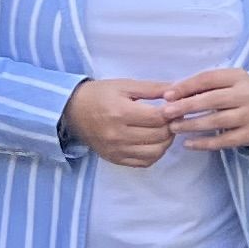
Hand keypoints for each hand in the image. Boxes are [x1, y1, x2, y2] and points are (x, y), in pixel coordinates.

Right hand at [61, 77, 183, 169]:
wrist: (71, 111)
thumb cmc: (99, 94)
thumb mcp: (124, 85)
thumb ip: (152, 88)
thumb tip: (177, 91)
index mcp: (121, 113)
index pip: (158, 118)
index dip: (173, 112)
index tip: (175, 107)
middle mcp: (118, 135)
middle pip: (159, 136)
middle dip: (172, 126)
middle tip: (172, 118)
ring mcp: (116, 150)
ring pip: (155, 152)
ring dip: (166, 141)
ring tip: (164, 129)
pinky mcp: (115, 159)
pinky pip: (144, 163)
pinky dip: (155, 154)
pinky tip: (153, 141)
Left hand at [158, 67, 248, 153]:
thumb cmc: (238, 93)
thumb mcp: (225, 81)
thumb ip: (200, 85)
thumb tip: (169, 94)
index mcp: (238, 77)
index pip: (208, 79)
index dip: (186, 87)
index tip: (167, 96)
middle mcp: (246, 95)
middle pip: (211, 100)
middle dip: (185, 107)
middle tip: (166, 113)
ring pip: (216, 121)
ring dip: (191, 125)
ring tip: (174, 127)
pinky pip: (223, 141)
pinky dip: (204, 143)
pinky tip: (188, 143)